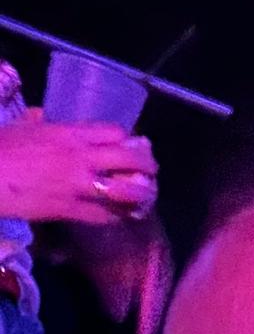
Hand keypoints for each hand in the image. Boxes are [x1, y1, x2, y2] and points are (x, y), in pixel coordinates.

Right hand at [0, 110, 155, 224]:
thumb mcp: (22, 126)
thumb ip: (41, 121)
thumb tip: (47, 117)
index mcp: (68, 133)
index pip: (116, 133)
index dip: (130, 141)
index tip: (134, 147)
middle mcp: (79, 157)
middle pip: (129, 159)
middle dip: (146, 165)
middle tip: (151, 172)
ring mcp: (77, 185)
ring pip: (125, 191)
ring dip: (140, 195)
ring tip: (145, 197)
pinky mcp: (69, 210)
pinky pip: (104, 215)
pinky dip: (117, 216)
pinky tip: (122, 216)